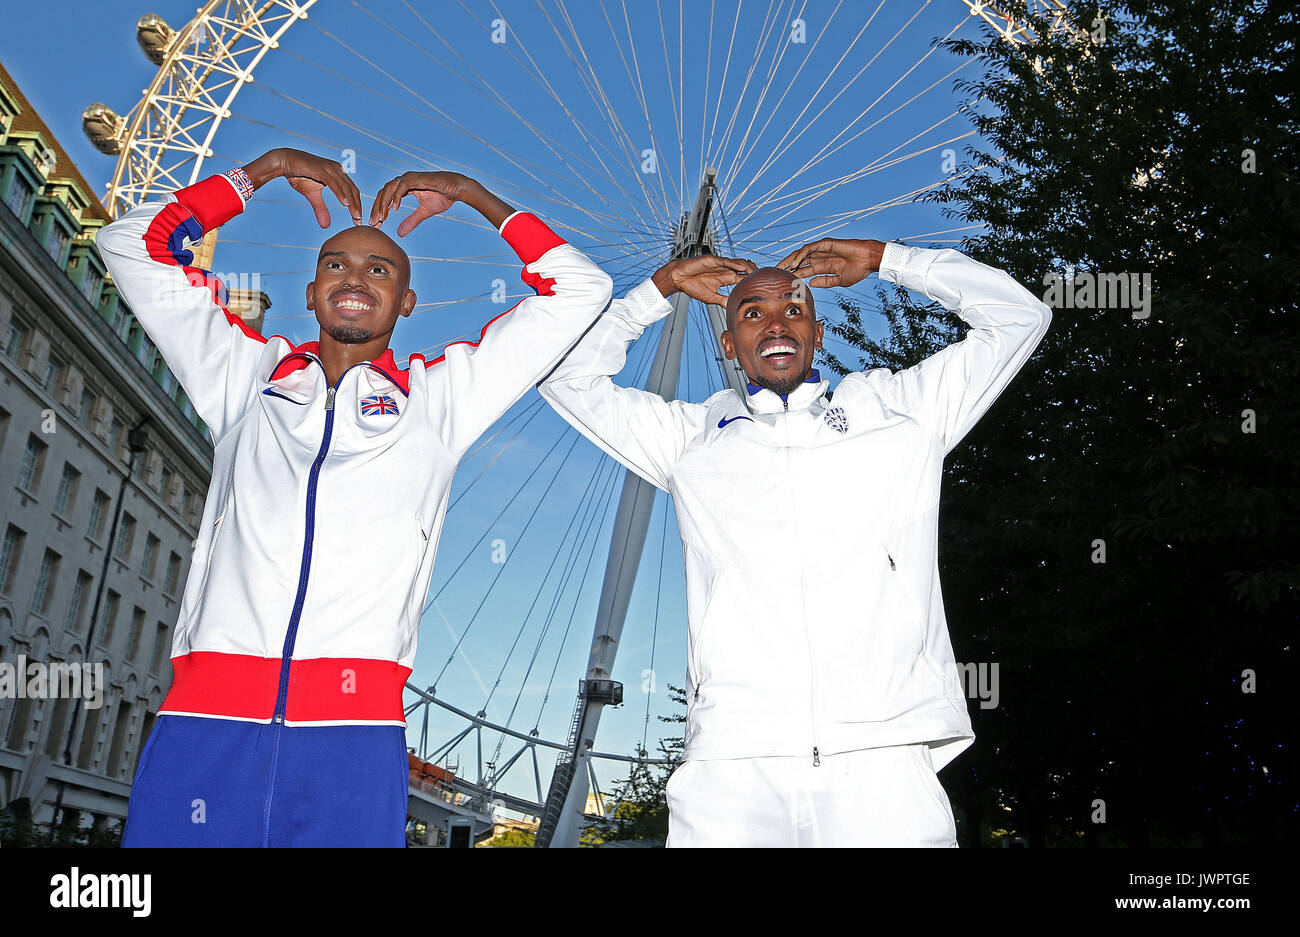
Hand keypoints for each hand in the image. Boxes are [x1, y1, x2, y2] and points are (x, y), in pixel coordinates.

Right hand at [243, 148, 361, 226]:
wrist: (285, 161)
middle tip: (359, 221)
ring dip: (352, 202)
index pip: (352, 191)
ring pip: (345, 187)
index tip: (358, 220)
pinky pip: (334, 183)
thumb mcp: (312, 195)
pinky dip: (340, 193)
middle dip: (357, 206)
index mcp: (338, 174)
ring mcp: (330, 168)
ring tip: (355, 216)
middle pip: (352, 190)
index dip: (357, 205)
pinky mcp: (321, 169)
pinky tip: (345, 204)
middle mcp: (337, 169)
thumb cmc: (299, 176)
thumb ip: (320, 208)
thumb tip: (326, 226)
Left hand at [370, 171, 471, 235]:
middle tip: (373, 223)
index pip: (386, 197)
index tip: (376, 224)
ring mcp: (409, 177)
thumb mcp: (424, 212)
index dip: (379, 210)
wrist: (457, 189)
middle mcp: (404, 180)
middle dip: (377, 208)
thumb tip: (399, 233)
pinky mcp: (416, 178)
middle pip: (383, 192)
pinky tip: (394, 208)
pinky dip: (396, 196)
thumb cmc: (442, 197)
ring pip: (389, 188)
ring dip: (384, 203)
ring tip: (382, 217)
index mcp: (404, 187)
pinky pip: (402, 186)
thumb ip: (412, 221)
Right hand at [653, 255, 757, 303]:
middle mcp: (725, 270)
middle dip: (754, 273)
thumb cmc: (692, 286)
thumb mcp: (711, 297)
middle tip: (761, 280)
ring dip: (748, 267)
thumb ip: (722, 301)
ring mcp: (720, 265)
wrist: (679, 278)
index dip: (752, 282)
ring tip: (754, 273)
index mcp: (726, 278)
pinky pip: (726, 261)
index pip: (743, 279)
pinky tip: (741, 267)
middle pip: (745, 269)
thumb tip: (732, 309)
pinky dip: (735, 263)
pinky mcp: (713, 260)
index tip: (761, 287)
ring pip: (739, 263)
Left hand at [776, 238, 885, 288]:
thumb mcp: (838, 280)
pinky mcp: (825, 244)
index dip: (792, 275)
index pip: (803, 270)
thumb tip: (811, 284)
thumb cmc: (858, 270)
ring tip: (781, 268)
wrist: (869, 261)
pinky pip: (809, 248)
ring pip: (801, 253)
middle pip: (798, 261)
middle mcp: (820, 257)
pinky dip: (800, 255)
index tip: (782, 282)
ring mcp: (822, 250)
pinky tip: (794, 263)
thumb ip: (824, 282)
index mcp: (822, 266)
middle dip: (786, 267)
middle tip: (775, 274)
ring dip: (790, 260)